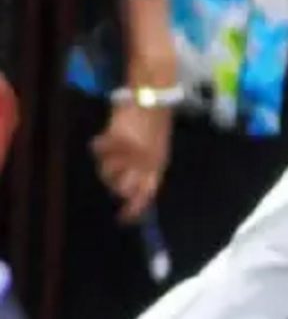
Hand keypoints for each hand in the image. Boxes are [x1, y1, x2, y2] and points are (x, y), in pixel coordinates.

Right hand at [91, 102, 172, 223]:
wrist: (153, 99)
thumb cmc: (156, 125)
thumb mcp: (159, 150)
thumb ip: (148, 170)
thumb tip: (132, 192)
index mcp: (158, 167)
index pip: (145, 196)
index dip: (133, 210)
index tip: (122, 219)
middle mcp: (144, 163)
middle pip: (121, 188)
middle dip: (114, 185)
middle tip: (114, 174)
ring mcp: (130, 152)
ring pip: (106, 171)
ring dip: (105, 164)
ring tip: (111, 151)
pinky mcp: (116, 138)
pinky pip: (97, 150)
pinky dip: (99, 144)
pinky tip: (105, 137)